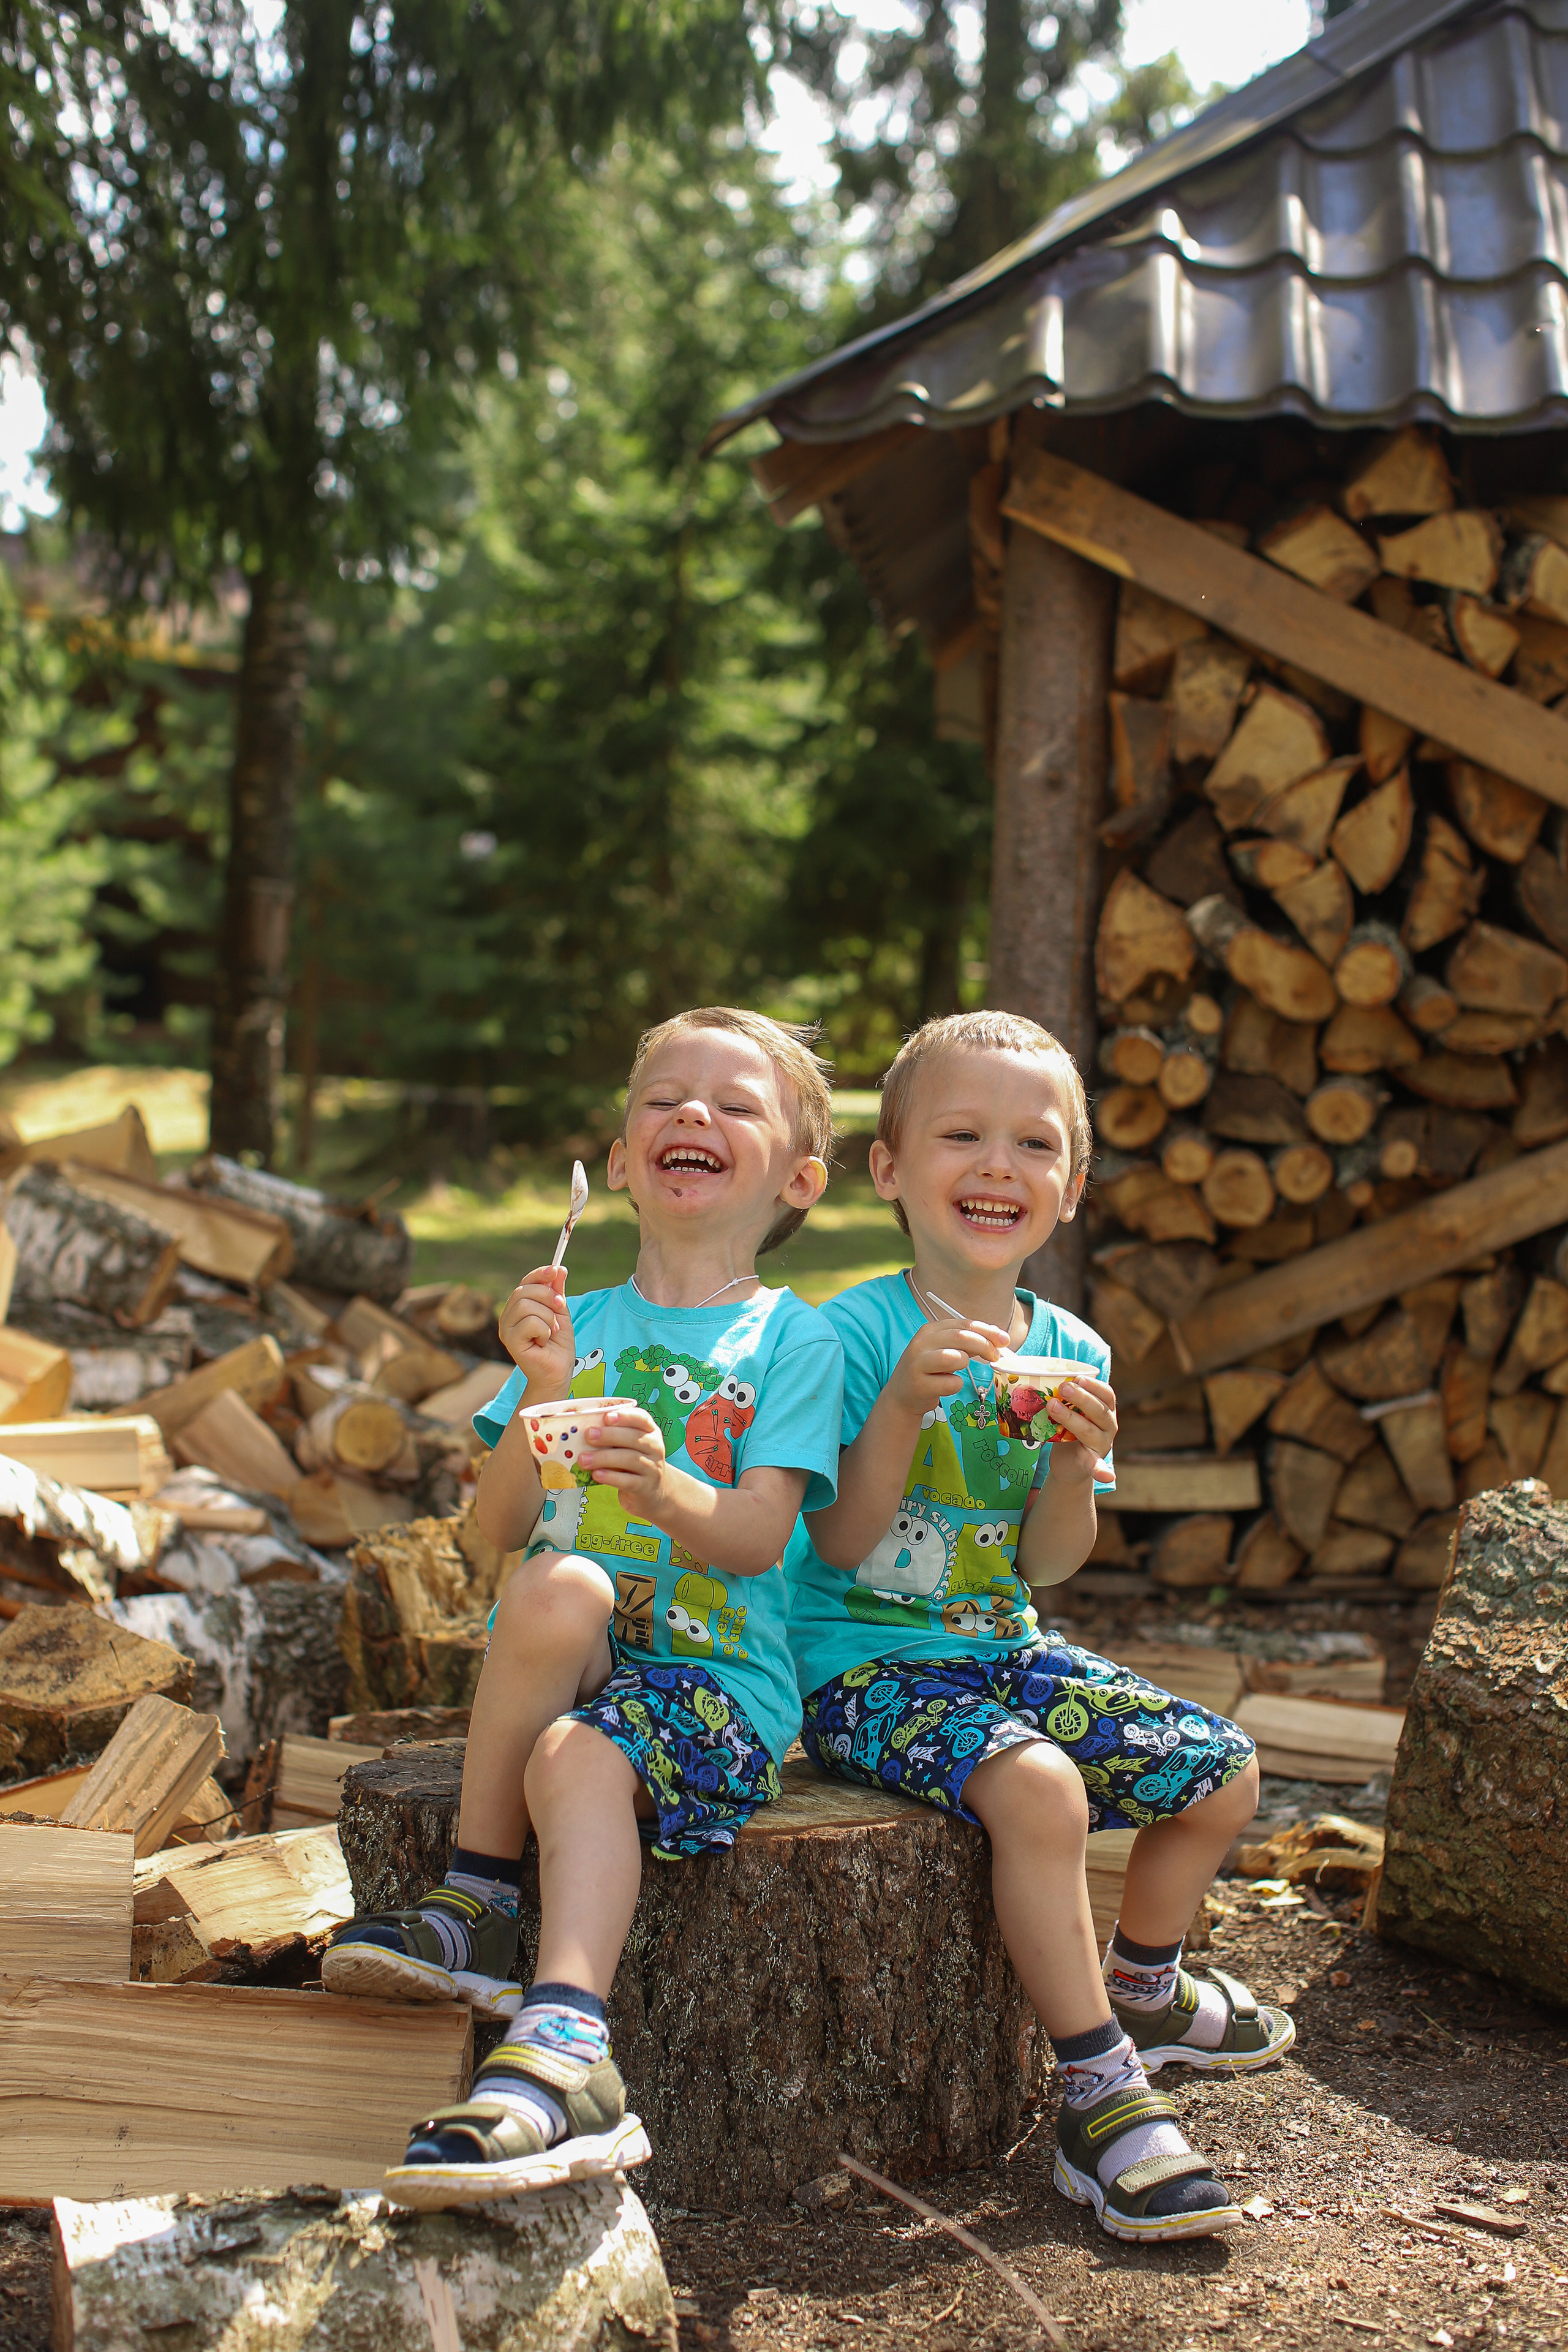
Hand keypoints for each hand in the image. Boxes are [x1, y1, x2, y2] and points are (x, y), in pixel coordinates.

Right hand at [497, 1264, 576, 1396]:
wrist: (558, 1373)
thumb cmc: (558, 1346)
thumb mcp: (560, 1314)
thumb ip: (557, 1293)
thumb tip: (559, 1269)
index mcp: (517, 1308)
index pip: (524, 1282)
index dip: (540, 1274)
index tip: (557, 1270)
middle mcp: (507, 1317)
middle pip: (524, 1291)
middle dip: (548, 1297)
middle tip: (559, 1309)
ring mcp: (506, 1329)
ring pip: (527, 1306)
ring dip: (548, 1318)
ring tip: (551, 1332)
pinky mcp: (510, 1342)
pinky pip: (530, 1323)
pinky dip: (544, 1330)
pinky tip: (544, 1341)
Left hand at [576, 1406, 668, 1516]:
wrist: (652, 1491)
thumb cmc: (633, 1463)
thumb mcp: (628, 1446)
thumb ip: (613, 1437)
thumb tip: (583, 1431)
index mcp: (650, 1432)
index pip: (642, 1418)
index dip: (624, 1416)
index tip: (606, 1417)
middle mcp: (655, 1448)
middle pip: (634, 1438)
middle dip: (609, 1435)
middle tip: (588, 1435)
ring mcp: (652, 1468)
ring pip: (629, 1459)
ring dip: (604, 1458)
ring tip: (583, 1459)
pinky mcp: (645, 1487)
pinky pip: (627, 1481)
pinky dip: (610, 1477)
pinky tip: (596, 1474)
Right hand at [888, 1316, 1012, 1419]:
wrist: (902, 1395)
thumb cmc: (930, 1370)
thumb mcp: (944, 1350)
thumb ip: (967, 1342)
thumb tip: (998, 1339)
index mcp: (930, 1330)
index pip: (964, 1324)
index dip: (988, 1331)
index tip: (1004, 1340)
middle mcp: (922, 1343)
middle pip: (962, 1337)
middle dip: (985, 1345)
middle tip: (995, 1357)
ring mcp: (918, 1363)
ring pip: (955, 1357)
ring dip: (964, 1363)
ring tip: (958, 1370)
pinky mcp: (919, 1385)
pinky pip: (951, 1383)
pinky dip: (955, 1385)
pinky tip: (945, 1386)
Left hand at [1045, 1372, 1117, 1482]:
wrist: (1069, 1464)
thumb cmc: (1068, 1430)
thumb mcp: (1069, 1411)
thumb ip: (1063, 1398)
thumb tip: (1040, 1378)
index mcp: (1105, 1410)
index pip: (1107, 1394)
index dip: (1094, 1385)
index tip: (1078, 1377)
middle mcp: (1108, 1426)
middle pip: (1098, 1410)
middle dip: (1081, 1397)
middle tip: (1063, 1388)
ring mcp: (1102, 1444)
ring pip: (1089, 1431)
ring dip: (1071, 1418)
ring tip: (1052, 1406)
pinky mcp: (1092, 1461)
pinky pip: (1097, 1465)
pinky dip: (1101, 1470)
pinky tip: (1106, 1476)